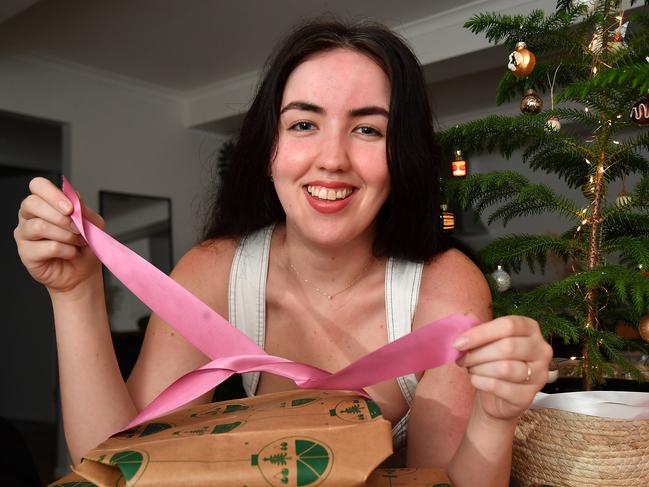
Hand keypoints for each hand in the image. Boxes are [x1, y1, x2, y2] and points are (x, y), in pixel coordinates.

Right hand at [14, 177, 103, 294]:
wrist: (84, 271)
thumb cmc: (85, 245)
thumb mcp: (92, 224)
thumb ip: (83, 210)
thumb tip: (74, 199)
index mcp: (44, 203)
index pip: (38, 186)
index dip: (53, 194)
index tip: (70, 208)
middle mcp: (30, 216)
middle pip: (32, 203)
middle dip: (60, 217)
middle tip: (77, 228)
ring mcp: (25, 234)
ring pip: (39, 226)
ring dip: (66, 235)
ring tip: (77, 241)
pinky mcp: (26, 253)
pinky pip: (47, 247)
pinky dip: (66, 250)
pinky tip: (71, 253)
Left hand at [454, 315, 551, 420]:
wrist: (497, 395)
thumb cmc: (491, 360)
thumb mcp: (484, 340)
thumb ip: (476, 327)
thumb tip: (467, 318)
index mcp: (530, 328)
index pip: (508, 325)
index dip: (481, 333)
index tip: (459, 342)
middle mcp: (541, 349)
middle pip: (508, 347)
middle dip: (477, 353)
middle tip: (461, 359)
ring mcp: (539, 374)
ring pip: (505, 368)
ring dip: (479, 368)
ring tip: (470, 369)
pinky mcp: (528, 396)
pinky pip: (500, 387)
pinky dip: (481, 382)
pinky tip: (475, 380)